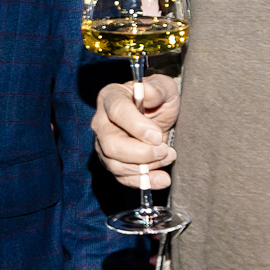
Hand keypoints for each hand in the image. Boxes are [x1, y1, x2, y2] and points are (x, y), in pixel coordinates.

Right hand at [92, 73, 179, 190]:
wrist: (160, 115)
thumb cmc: (159, 98)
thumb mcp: (164, 87)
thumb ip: (157, 89)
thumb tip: (147, 93)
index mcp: (111, 97)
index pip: (117, 111)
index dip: (137, 126)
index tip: (157, 136)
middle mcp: (102, 122)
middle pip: (111, 144)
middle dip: (141, 152)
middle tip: (164, 150)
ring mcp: (104, 144)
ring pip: (116, 164)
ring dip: (146, 167)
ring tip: (168, 156)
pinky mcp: (113, 162)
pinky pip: (123, 178)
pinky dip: (143, 181)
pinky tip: (161, 179)